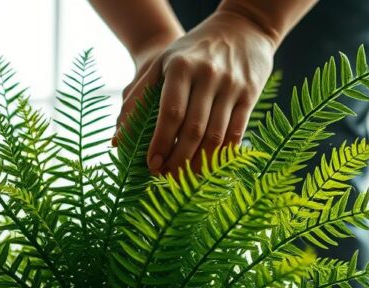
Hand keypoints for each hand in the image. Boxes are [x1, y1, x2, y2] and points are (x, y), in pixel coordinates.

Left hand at [117, 9, 277, 174]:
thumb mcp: (162, 62)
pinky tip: (209, 168)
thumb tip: (117, 140)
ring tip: (185, 179)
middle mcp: (208, 76)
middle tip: (165, 178)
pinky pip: (236, 133)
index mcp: (181, 67)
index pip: (171, 112)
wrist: (243, 27)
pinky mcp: (251, 95)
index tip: (151, 165)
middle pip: (193, 129)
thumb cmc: (192, 50)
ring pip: (215, 136)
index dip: (161, 142)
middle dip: (178, 159)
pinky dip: (222, 155)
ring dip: (199, 164)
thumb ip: (138, 98)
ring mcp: (232, 86)